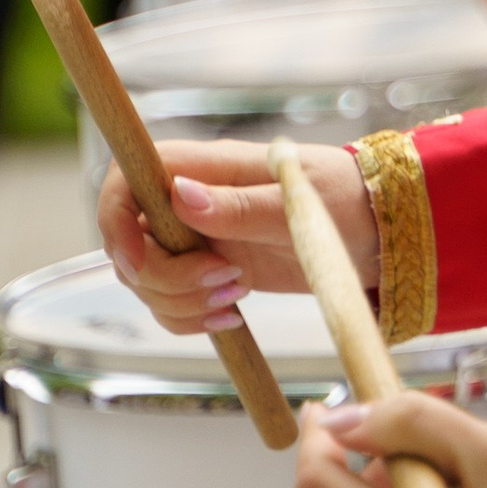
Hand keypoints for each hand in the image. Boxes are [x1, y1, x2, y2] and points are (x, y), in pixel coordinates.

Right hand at [99, 137, 376, 332]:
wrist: (372, 232)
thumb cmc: (340, 201)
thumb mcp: (295, 207)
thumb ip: (237, 206)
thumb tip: (179, 194)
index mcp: (203, 168)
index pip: (125, 180)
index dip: (114, 221)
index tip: (140, 261)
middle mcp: (187, 202)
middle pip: (130, 244)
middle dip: (164, 278)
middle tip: (226, 282)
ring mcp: (195, 238)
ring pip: (146, 280)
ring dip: (180, 302)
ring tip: (236, 297)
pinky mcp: (207, 271)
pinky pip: (171, 302)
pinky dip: (190, 319)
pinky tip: (232, 317)